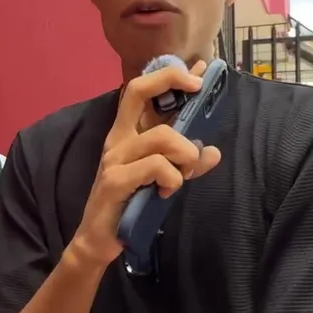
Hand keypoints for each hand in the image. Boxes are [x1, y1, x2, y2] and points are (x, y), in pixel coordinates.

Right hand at [71, 60, 221, 266]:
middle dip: (171, 84)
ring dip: (185, 155)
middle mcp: (117, 139)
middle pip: (137, 91)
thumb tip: (212, 152)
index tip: (196, 72)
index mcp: (126, 133)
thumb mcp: (163, 179)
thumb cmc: (131, 205)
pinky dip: (172, 179)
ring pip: (161, 136)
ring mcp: (114, 158)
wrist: (99, 240)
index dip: (167, 75)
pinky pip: (156, 167)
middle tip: (198, 93)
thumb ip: (185, 163)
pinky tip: (166, 192)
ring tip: (184, 175)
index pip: (139, 89)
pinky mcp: (115, 181)